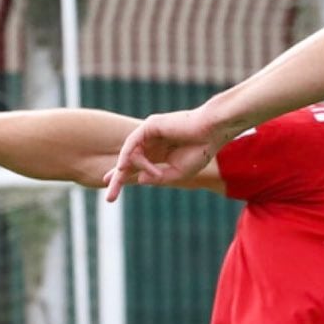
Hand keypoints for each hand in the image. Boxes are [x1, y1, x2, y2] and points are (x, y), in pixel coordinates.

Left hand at [108, 107, 232, 199]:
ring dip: (140, 168)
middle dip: (118, 179)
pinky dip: (130, 156)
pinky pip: (133, 143)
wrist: (212, 131)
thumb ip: (159, 178)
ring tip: (158, 173)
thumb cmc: (201, 150)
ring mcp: (150, 133)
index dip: (125, 178)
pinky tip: (122, 167)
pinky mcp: (150, 125)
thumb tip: (138, 180)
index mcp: (161, 153)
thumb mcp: (179, 172)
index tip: (112, 193)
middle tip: (110, 197)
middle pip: (128, 161)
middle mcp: (152, 142)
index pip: (138, 166)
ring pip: (132, 155)